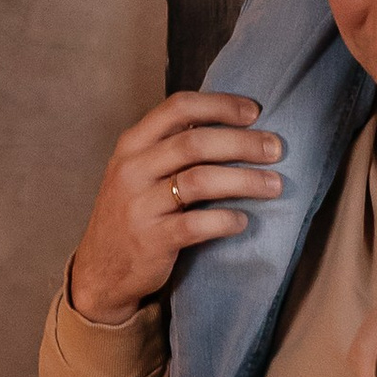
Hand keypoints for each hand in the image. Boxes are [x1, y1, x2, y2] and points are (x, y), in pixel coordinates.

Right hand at [65, 92, 284, 326]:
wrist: (100, 271)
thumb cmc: (131, 213)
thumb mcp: (138, 171)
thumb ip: (170, 146)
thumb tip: (229, 121)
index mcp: (132, 144)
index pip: (178, 108)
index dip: (220, 105)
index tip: (255, 111)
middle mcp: (132, 169)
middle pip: (195, 143)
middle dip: (243, 143)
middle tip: (276, 148)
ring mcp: (139, 205)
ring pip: (200, 181)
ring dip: (244, 180)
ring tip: (274, 185)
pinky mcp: (151, 240)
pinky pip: (196, 225)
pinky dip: (225, 220)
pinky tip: (243, 221)